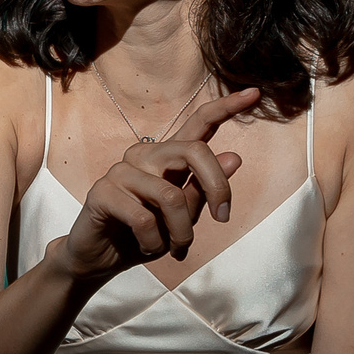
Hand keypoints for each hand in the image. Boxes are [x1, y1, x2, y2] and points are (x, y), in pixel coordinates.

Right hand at [61, 88, 259, 279]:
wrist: (99, 258)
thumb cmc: (142, 235)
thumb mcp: (183, 218)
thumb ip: (203, 190)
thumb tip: (235, 157)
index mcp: (167, 157)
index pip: (198, 123)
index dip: (225, 107)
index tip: (254, 94)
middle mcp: (144, 155)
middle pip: (194, 151)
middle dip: (217, 187)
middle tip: (222, 218)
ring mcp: (121, 171)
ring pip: (171, 196)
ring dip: (181, 232)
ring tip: (174, 247)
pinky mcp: (102, 192)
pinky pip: (144, 219)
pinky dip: (154, 242)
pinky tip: (147, 247)